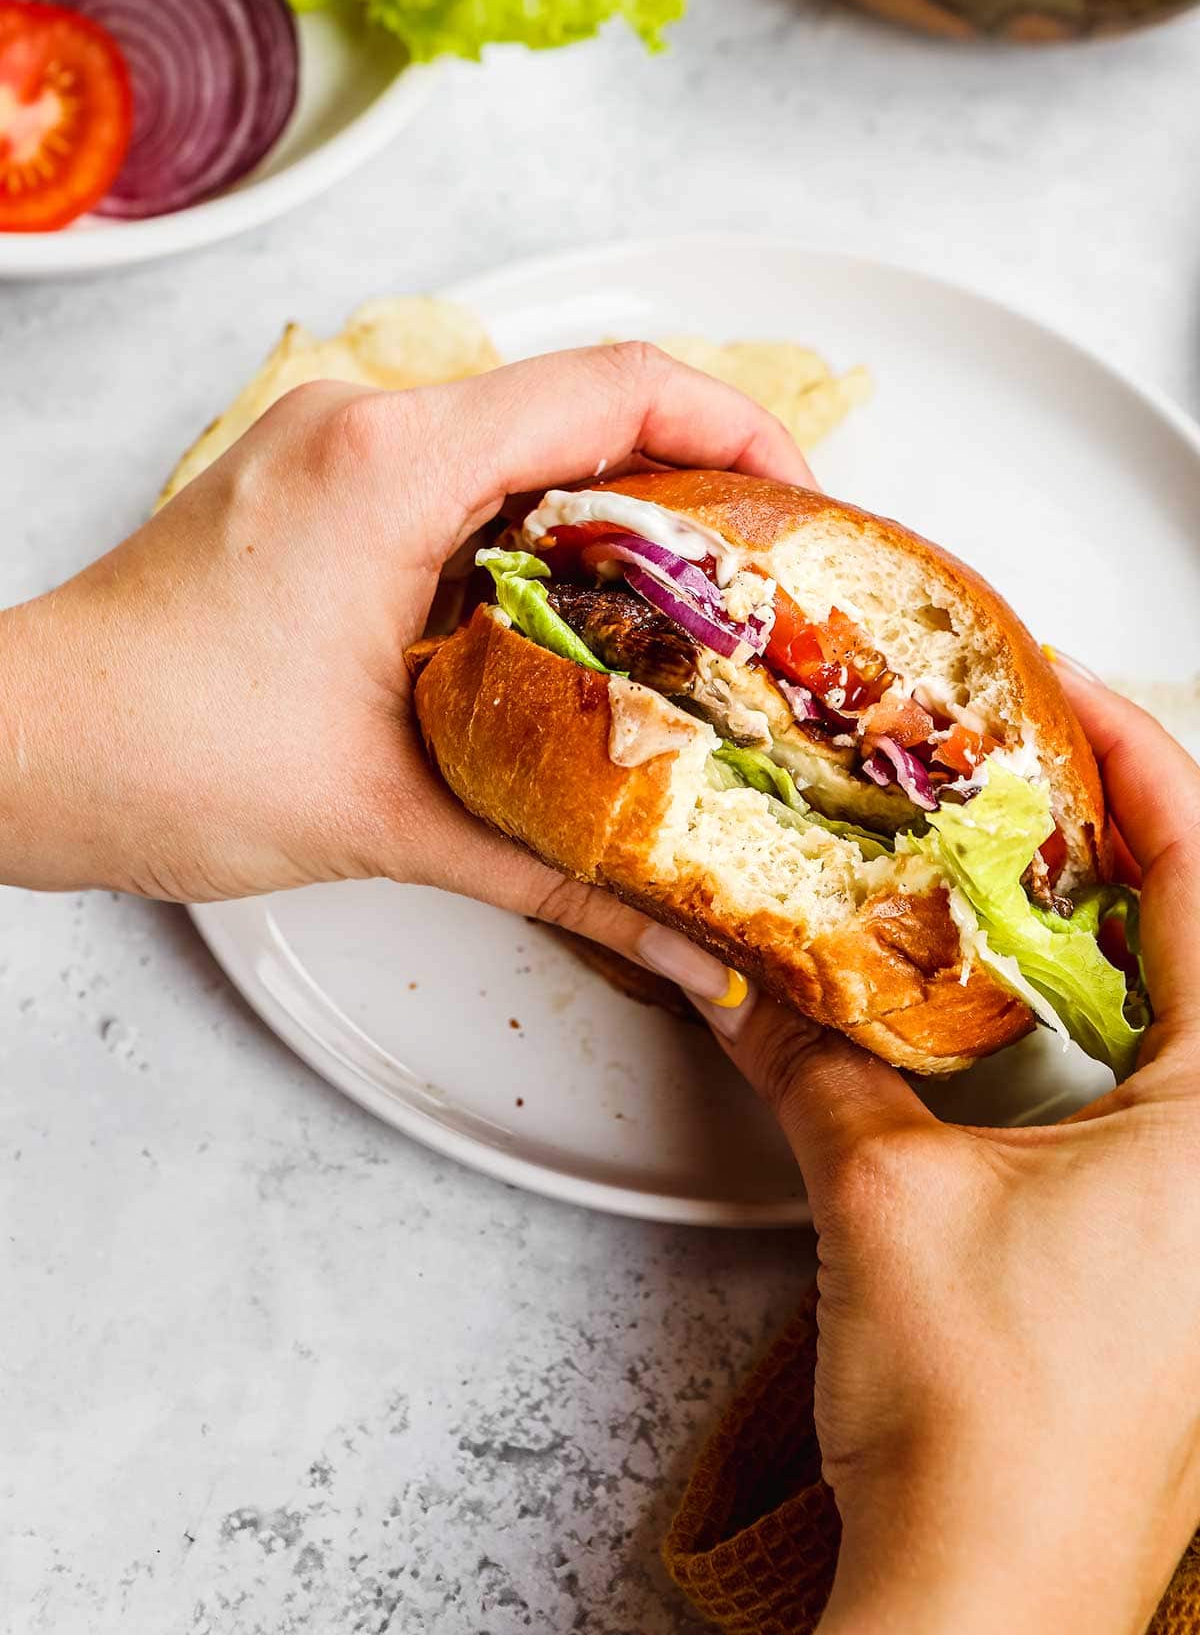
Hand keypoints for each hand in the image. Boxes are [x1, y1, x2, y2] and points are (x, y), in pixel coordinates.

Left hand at [0, 342, 811, 982]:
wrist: (15, 749)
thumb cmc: (161, 760)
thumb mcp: (393, 821)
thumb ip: (565, 883)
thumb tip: (695, 952)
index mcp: (396, 467)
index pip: (617, 385)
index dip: (742, 425)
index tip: (807, 502)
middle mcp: (364, 422)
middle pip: (582, 399)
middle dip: (695, 475)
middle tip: (768, 576)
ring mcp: (330, 441)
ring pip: (521, 432)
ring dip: (614, 503)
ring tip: (692, 605)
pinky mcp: (309, 479)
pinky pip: (458, 467)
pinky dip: (536, 523)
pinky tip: (574, 614)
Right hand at [685, 667, 1199, 1634]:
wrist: (989, 1590)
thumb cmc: (986, 1419)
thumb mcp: (882, 1191)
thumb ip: (813, 1060)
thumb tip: (742, 981)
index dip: (1136, 759)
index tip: (1062, 687)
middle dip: (1122, 825)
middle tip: (1029, 755)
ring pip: (1193, 1003)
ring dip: (1111, 917)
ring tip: (1019, 850)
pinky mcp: (1182, 1250)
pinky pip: (1169, 1077)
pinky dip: (1101, 1006)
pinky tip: (1022, 991)